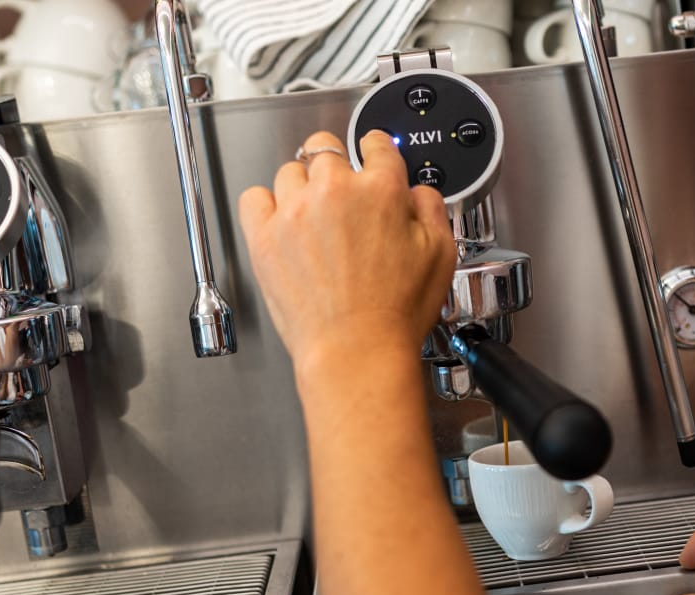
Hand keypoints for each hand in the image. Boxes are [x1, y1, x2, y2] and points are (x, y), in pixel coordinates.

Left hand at [238, 131, 455, 386]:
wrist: (356, 350)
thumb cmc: (396, 314)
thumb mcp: (441, 256)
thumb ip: (431, 209)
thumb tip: (419, 192)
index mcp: (381, 189)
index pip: (374, 144)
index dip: (374, 151)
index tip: (370, 159)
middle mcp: (334, 190)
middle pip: (325, 149)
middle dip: (336, 167)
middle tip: (342, 197)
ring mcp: (295, 211)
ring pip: (290, 171)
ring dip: (302, 187)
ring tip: (313, 218)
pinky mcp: (265, 236)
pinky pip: (254, 198)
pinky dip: (266, 205)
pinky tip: (282, 223)